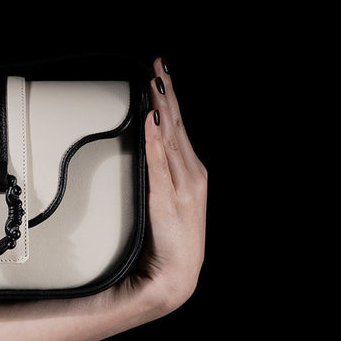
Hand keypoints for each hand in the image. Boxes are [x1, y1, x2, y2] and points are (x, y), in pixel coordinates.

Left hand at [125, 57, 207, 313]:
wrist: (176, 274)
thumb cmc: (170, 241)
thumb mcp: (167, 200)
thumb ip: (161, 172)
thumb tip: (147, 141)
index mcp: (193, 173)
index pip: (179, 128)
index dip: (170, 100)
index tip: (162, 73)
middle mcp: (192, 175)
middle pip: (177, 126)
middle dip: (168, 94)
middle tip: (159, 65)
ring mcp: (182, 187)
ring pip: (171, 139)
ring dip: (163, 109)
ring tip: (155, 84)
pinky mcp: (168, 200)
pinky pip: (160, 164)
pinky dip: (156, 142)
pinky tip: (151, 124)